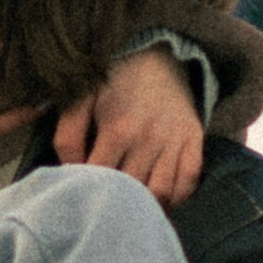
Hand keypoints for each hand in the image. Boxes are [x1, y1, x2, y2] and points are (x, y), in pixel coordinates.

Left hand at [51, 46, 204, 203]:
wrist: (155, 53)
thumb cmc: (113, 79)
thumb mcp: (81, 99)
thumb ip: (68, 136)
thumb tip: (68, 171)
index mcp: (118, 129)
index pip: (101, 178)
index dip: (89, 191)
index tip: (82, 194)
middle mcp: (149, 138)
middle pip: (131, 191)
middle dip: (116, 202)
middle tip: (104, 207)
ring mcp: (174, 141)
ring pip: (161, 193)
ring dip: (145, 206)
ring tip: (130, 209)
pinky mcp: (194, 139)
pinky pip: (188, 181)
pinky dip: (176, 197)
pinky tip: (159, 199)